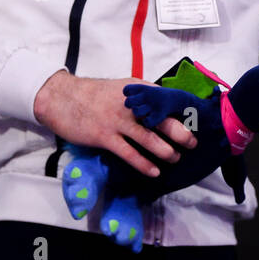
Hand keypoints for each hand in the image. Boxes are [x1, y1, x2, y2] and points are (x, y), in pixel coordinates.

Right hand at [33, 71, 197, 177]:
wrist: (62, 98)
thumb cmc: (95, 95)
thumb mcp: (124, 88)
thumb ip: (143, 96)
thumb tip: (165, 107)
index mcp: (138, 90)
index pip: (166, 101)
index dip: (182, 112)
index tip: (196, 122)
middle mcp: (131, 105)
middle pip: (162, 119)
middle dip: (181, 132)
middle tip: (193, 143)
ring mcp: (117, 121)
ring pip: (148, 138)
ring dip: (165, 150)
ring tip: (176, 158)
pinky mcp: (104, 136)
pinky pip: (129, 153)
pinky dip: (144, 163)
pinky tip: (154, 171)